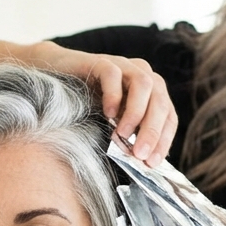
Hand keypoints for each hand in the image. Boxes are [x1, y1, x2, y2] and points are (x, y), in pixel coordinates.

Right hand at [32, 42, 177, 165]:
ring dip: (136, 113)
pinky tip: (107, 113)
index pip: (168, 116)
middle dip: (152, 131)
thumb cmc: (87, 105)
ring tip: (122, 135)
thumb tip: (144, 164)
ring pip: (143, 84)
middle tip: (139, 154)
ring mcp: (123, 66)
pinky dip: (113, 94)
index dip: (164, 140)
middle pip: (159, 102)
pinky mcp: (101, 61)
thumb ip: (129, 138)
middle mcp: (142, 76)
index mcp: (152, 94)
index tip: (152, 163)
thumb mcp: (113, 125)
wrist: (57, 77)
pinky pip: (113, 74)